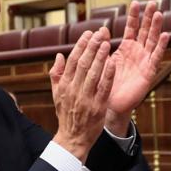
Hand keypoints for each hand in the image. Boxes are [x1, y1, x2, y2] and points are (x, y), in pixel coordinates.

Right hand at [50, 29, 115, 160]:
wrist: (73, 138)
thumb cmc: (66, 114)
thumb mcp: (56, 94)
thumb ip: (56, 74)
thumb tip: (59, 55)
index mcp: (64, 85)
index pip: (72, 60)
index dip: (81, 45)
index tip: (88, 33)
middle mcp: (74, 90)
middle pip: (82, 63)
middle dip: (92, 46)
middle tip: (100, 32)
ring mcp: (86, 98)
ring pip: (93, 73)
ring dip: (100, 57)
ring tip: (107, 42)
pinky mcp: (97, 107)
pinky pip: (104, 88)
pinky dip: (108, 75)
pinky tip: (113, 62)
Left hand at [104, 1, 169, 134]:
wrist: (110, 104)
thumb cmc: (106, 83)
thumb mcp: (102, 61)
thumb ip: (102, 46)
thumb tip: (100, 29)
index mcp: (126, 49)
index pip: (131, 28)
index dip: (134, 16)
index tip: (135, 2)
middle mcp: (137, 53)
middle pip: (145, 31)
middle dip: (148, 17)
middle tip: (153, 2)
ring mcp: (144, 61)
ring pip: (152, 40)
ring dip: (156, 27)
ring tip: (159, 13)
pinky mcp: (148, 72)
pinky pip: (155, 57)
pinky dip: (160, 46)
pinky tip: (165, 34)